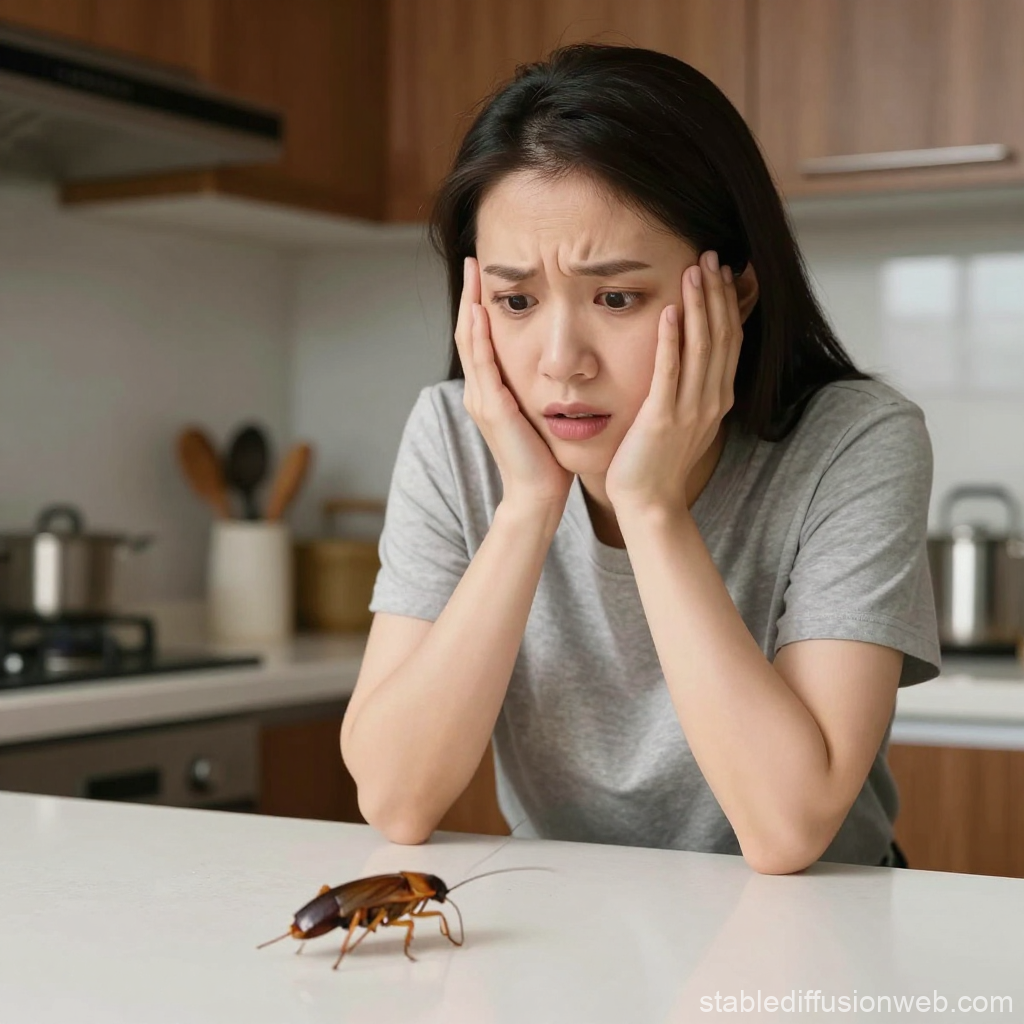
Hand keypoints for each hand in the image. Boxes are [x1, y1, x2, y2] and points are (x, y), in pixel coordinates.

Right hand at [454, 257, 574, 513]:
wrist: (538, 494)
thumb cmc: (546, 457)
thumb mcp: (541, 413)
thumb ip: (539, 389)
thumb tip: (556, 365)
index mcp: (490, 391)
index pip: (480, 338)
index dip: (480, 305)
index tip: (485, 274)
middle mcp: (480, 391)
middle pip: (468, 333)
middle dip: (470, 296)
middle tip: (472, 260)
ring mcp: (482, 399)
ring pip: (470, 343)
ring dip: (471, 306)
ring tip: (473, 274)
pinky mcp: (493, 409)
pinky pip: (483, 364)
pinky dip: (480, 336)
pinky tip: (483, 312)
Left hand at [604, 250, 742, 516]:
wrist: (649, 503)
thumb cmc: (658, 461)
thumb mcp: (683, 419)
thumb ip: (690, 387)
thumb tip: (690, 355)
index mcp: (717, 398)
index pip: (730, 339)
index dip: (728, 302)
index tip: (722, 270)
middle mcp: (711, 400)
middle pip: (721, 335)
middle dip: (717, 293)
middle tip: (711, 255)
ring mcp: (689, 410)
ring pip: (702, 347)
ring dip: (699, 305)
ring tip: (694, 269)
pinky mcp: (662, 419)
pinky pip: (670, 372)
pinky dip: (672, 340)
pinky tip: (670, 311)